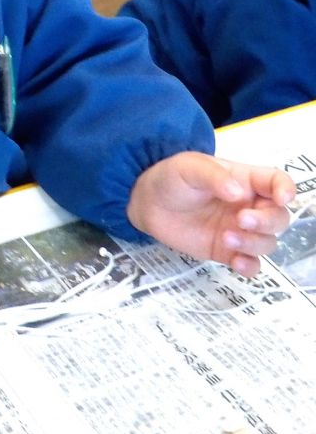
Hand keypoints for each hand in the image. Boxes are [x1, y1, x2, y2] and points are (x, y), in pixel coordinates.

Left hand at [127, 151, 294, 277]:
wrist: (146, 202)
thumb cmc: (171, 177)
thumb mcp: (190, 167)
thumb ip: (215, 176)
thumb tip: (239, 192)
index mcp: (244, 180)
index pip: (277, 182)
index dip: (286, 189)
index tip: (282, 198)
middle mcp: (248, 206)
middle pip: (278, 217)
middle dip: (267, 221)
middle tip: (242, 220)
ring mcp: (239, 230)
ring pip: (267, 242)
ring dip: (254, 242)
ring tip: (226, 236)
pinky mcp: (226, 251)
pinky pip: (251, 264)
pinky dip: (250, 266)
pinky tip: (236, 262)